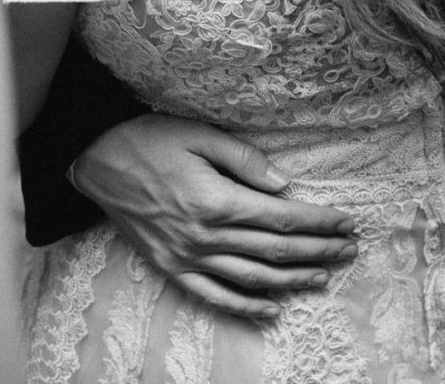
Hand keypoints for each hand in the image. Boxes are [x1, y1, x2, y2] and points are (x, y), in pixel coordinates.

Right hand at [70, 114, 357, 320]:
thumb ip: (244, 160)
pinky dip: (245, 306)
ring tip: (323, 276)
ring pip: (252, 278)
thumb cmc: (148, 140)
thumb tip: (282, 186)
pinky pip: (214, 296)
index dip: (317, 223)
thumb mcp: (198, 134)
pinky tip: (271, 310)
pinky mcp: (172, 269)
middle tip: (347, 249)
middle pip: (275, 250)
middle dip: (317, 250)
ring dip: (292, 280)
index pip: (281, 218)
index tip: (345, 223)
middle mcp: (206, 236)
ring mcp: (188, 257)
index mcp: (217, 201)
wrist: (96, 161)